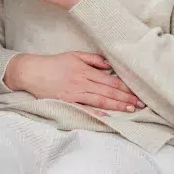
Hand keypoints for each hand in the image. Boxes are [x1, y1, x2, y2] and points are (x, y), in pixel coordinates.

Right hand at [3, 51, 143, 115]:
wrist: (32, 72)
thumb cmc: (54, 63)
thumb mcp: (74, 55)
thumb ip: (93, 60)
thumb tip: (110, 66)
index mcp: (85, 70)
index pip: (110, 80)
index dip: (125, 87)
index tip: (138, 92)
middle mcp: (82, 82)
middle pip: (108, 91)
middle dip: (126, 98)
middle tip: (141, 104)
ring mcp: (74, 93)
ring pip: (100, 101)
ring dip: (117, 106)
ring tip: (131, 110)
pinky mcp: (67, 102)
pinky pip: (85, 108)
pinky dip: (96, 113)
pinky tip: (108, 117)